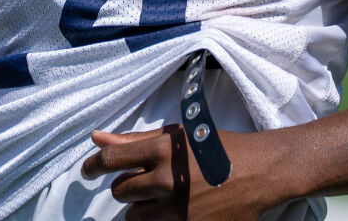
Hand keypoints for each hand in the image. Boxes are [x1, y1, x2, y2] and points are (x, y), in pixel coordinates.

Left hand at [82, 127, 267, 220]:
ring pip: (134, 217)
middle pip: (120, 192)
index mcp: (162, 150)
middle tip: (143, 183)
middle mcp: (166, 180)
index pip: (111, 159)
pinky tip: (175, 210)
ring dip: (142, 208)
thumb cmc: (216, 147)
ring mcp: (178, 209)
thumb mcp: (176, 135)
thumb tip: (95, 138)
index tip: (87, 170)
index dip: (93, 165)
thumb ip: (133, 140)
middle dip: (126, 188)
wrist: (260, 171)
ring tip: (163, 197)